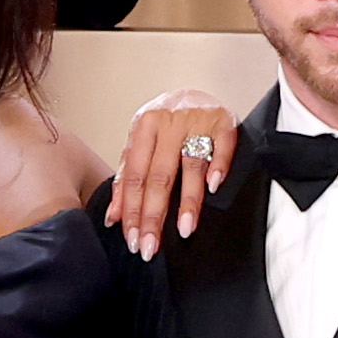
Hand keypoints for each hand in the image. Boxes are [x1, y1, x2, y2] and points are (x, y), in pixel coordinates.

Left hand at [104, 90, 238, 256]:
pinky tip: (213, 188)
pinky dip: (218, 166)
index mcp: (143, 128)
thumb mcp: (141, 144)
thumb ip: (127, 178)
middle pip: (158, 176)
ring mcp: (196, 120)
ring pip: (190, 165)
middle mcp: (168, 123)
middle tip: (151, 245)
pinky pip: (222, 145)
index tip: (133, 238)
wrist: (195, 93)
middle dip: (153, 215)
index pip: (135, 176)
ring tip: (184, 229)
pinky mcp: (223, 120)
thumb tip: (114, 217)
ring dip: (188, 200)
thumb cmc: (165, 124)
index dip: (132, 210)